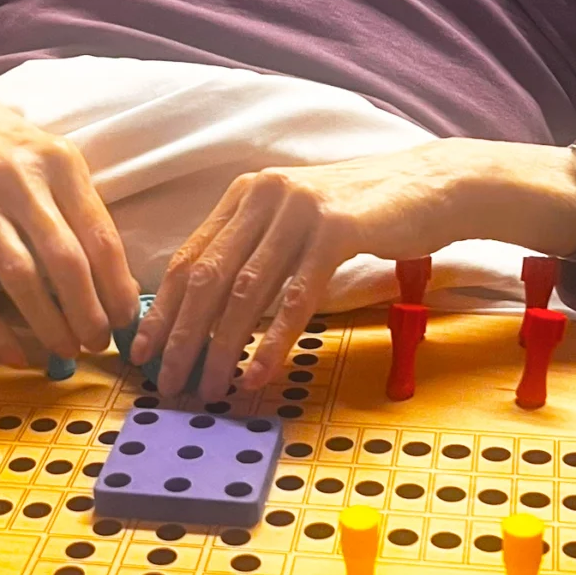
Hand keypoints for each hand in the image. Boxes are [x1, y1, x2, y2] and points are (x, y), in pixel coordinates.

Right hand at [0, 75, 138, 366]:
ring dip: (47, 322)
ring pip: (18, 275)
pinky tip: (14, 354)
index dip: (117, 285)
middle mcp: (20, 178)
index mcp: (61, 162)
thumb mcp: (56, 163)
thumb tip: (117, 286)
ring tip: (65, 350)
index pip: (99, 234)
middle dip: (86, 311)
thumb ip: (84, 213)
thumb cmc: (14, 153)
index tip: (127, 319)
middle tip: (98, 343)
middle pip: (63, 259)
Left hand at [130, 139, 575, 401]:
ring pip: (245, 290)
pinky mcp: (337, 228)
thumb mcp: (297, 223)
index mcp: (245, 194)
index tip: (144, 351)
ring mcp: (299, 209)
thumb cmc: (362, 215)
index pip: (189, 257)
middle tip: (170, 382)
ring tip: (209, 387)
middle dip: (182, 336)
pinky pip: (296, 296)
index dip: (162, 309)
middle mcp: (263, 195)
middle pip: (207, 276)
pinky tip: (257, 373)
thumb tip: (210, 315)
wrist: (432, 187)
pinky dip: (273, 341)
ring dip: (221, 346)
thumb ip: (256, 253)